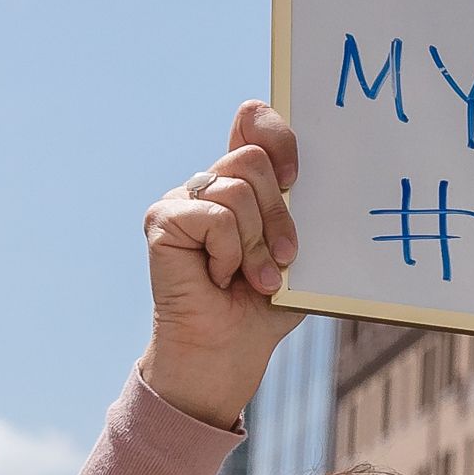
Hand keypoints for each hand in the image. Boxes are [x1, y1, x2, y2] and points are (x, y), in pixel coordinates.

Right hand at [138, 100, 304, 431]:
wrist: (227, 353)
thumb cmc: (262, 307)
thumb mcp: (293, 252)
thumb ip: (297, 211)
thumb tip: (311, 177)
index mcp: (240, 182)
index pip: (253, 121)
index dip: (277, 136)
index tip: (295, 180)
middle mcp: (208, 184)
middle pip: (253, 159)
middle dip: (279, 216)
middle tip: (282, 260)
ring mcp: (182, 200)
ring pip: (238, 189)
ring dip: (257, 244)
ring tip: (253, 277)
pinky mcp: (163, 220)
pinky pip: (215, 216)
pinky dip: (228, 252)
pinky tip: (218, 277)